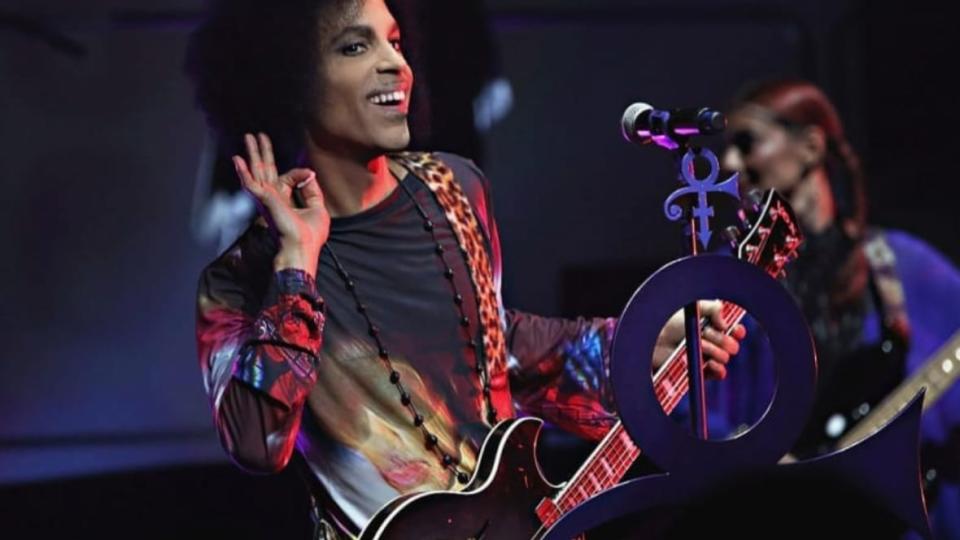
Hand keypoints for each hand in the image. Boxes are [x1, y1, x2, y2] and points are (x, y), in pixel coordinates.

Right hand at [233, 133, 328, 276]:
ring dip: (252, 154)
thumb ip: (312, 190)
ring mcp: (266, 199)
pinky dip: (243, 171)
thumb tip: (310, 173)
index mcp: (284, 201)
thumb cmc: (309, 236)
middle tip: (256, 136)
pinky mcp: (264, 200)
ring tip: (248, 137)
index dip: (298, 173)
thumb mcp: (318, 209)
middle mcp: (273, 199)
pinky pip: (251, 183)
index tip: (308, 174)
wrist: (301, 249)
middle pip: (265, 170)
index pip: (285, 178)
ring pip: (257, 171)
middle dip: (261, 152)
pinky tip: (237, 159)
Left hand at [653, 300, 746, 379]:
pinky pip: (719, 374)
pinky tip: (711, 363)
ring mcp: (707, 357)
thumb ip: (713, 308)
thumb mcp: (693, 309)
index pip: (735, 331)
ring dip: (713, 350)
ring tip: (698, 344)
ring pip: (725, 358)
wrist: (655, 341)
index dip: (738, 331)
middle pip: (732, 345)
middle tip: (705, 333)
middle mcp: (713, 342)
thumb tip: (725, 323)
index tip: (735, 329)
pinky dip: (718, 369)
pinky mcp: (701, 371)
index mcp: (713, 327)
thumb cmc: (670, 322)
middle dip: (721, 339)